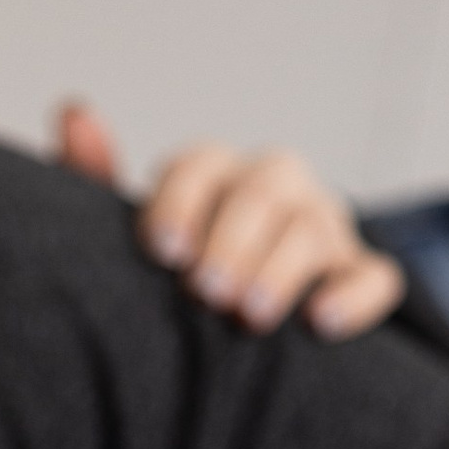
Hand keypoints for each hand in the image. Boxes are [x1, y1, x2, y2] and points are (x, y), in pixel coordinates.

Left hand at [54, 99, 402, 337]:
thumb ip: (97, 183)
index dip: (182, 202)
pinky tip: (321, 323)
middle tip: (206, 292)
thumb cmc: (175, 280)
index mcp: (215, 176)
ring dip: (282, 270)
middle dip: (235, 240)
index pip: (201, 165)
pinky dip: (354, 295)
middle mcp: (274, 187)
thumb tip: (75, 114)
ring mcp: (323, 228)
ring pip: (314, 229)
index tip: (162, 251)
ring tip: (251, 317)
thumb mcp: (135, 238)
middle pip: (264, 190)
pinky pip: (373, 277)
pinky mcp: (357, 274)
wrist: (226, 335)